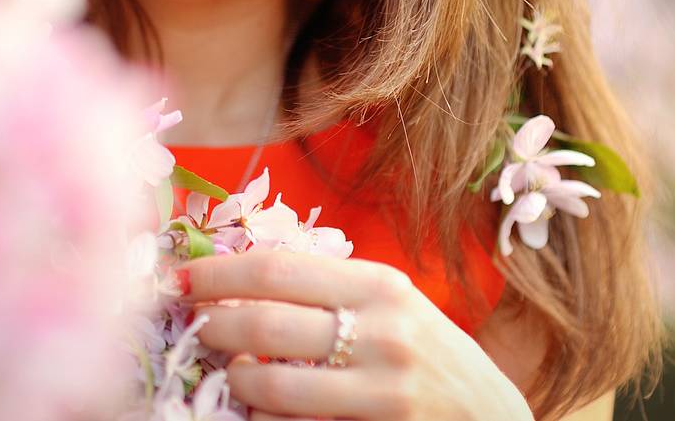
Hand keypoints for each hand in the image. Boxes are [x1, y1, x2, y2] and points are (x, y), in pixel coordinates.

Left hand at [180, 250, 533, 420]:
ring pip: (271, 387)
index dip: (217, 273)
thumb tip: (236, 274)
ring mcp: (383, 395)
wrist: (493, 420)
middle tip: (194, 326)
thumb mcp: (392, 306)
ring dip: (234, 381)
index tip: (181, 278)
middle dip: (213, 326)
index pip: (276, 269)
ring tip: (230, 373)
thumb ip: (329, 289)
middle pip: (264, 325)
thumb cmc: (430, 355)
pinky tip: (261, 413)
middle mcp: (384, 337)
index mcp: (380, 288)